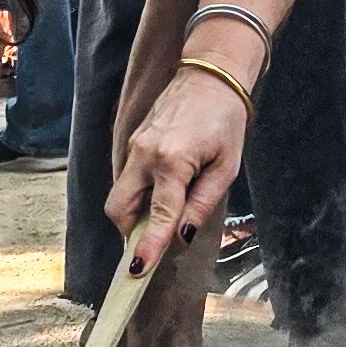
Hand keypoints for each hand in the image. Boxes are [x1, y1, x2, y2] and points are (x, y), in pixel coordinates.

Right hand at [111, 67, 253, 271]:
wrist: (210, 76)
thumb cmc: (225, 121)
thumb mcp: (226, 168)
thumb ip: (202, 204)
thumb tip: (181, 235)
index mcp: (173, 162)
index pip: (158, 215)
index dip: (149, 246)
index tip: (138, 270)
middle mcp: (145, 155)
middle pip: (119, 209)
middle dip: (130, 232)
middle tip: (153, 239)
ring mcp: (134, 147)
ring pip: (119, 195)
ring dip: (135, 213)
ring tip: (166, 209)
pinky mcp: (133, 142)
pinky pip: (128, 178)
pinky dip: (139, 194)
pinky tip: (164, 188)